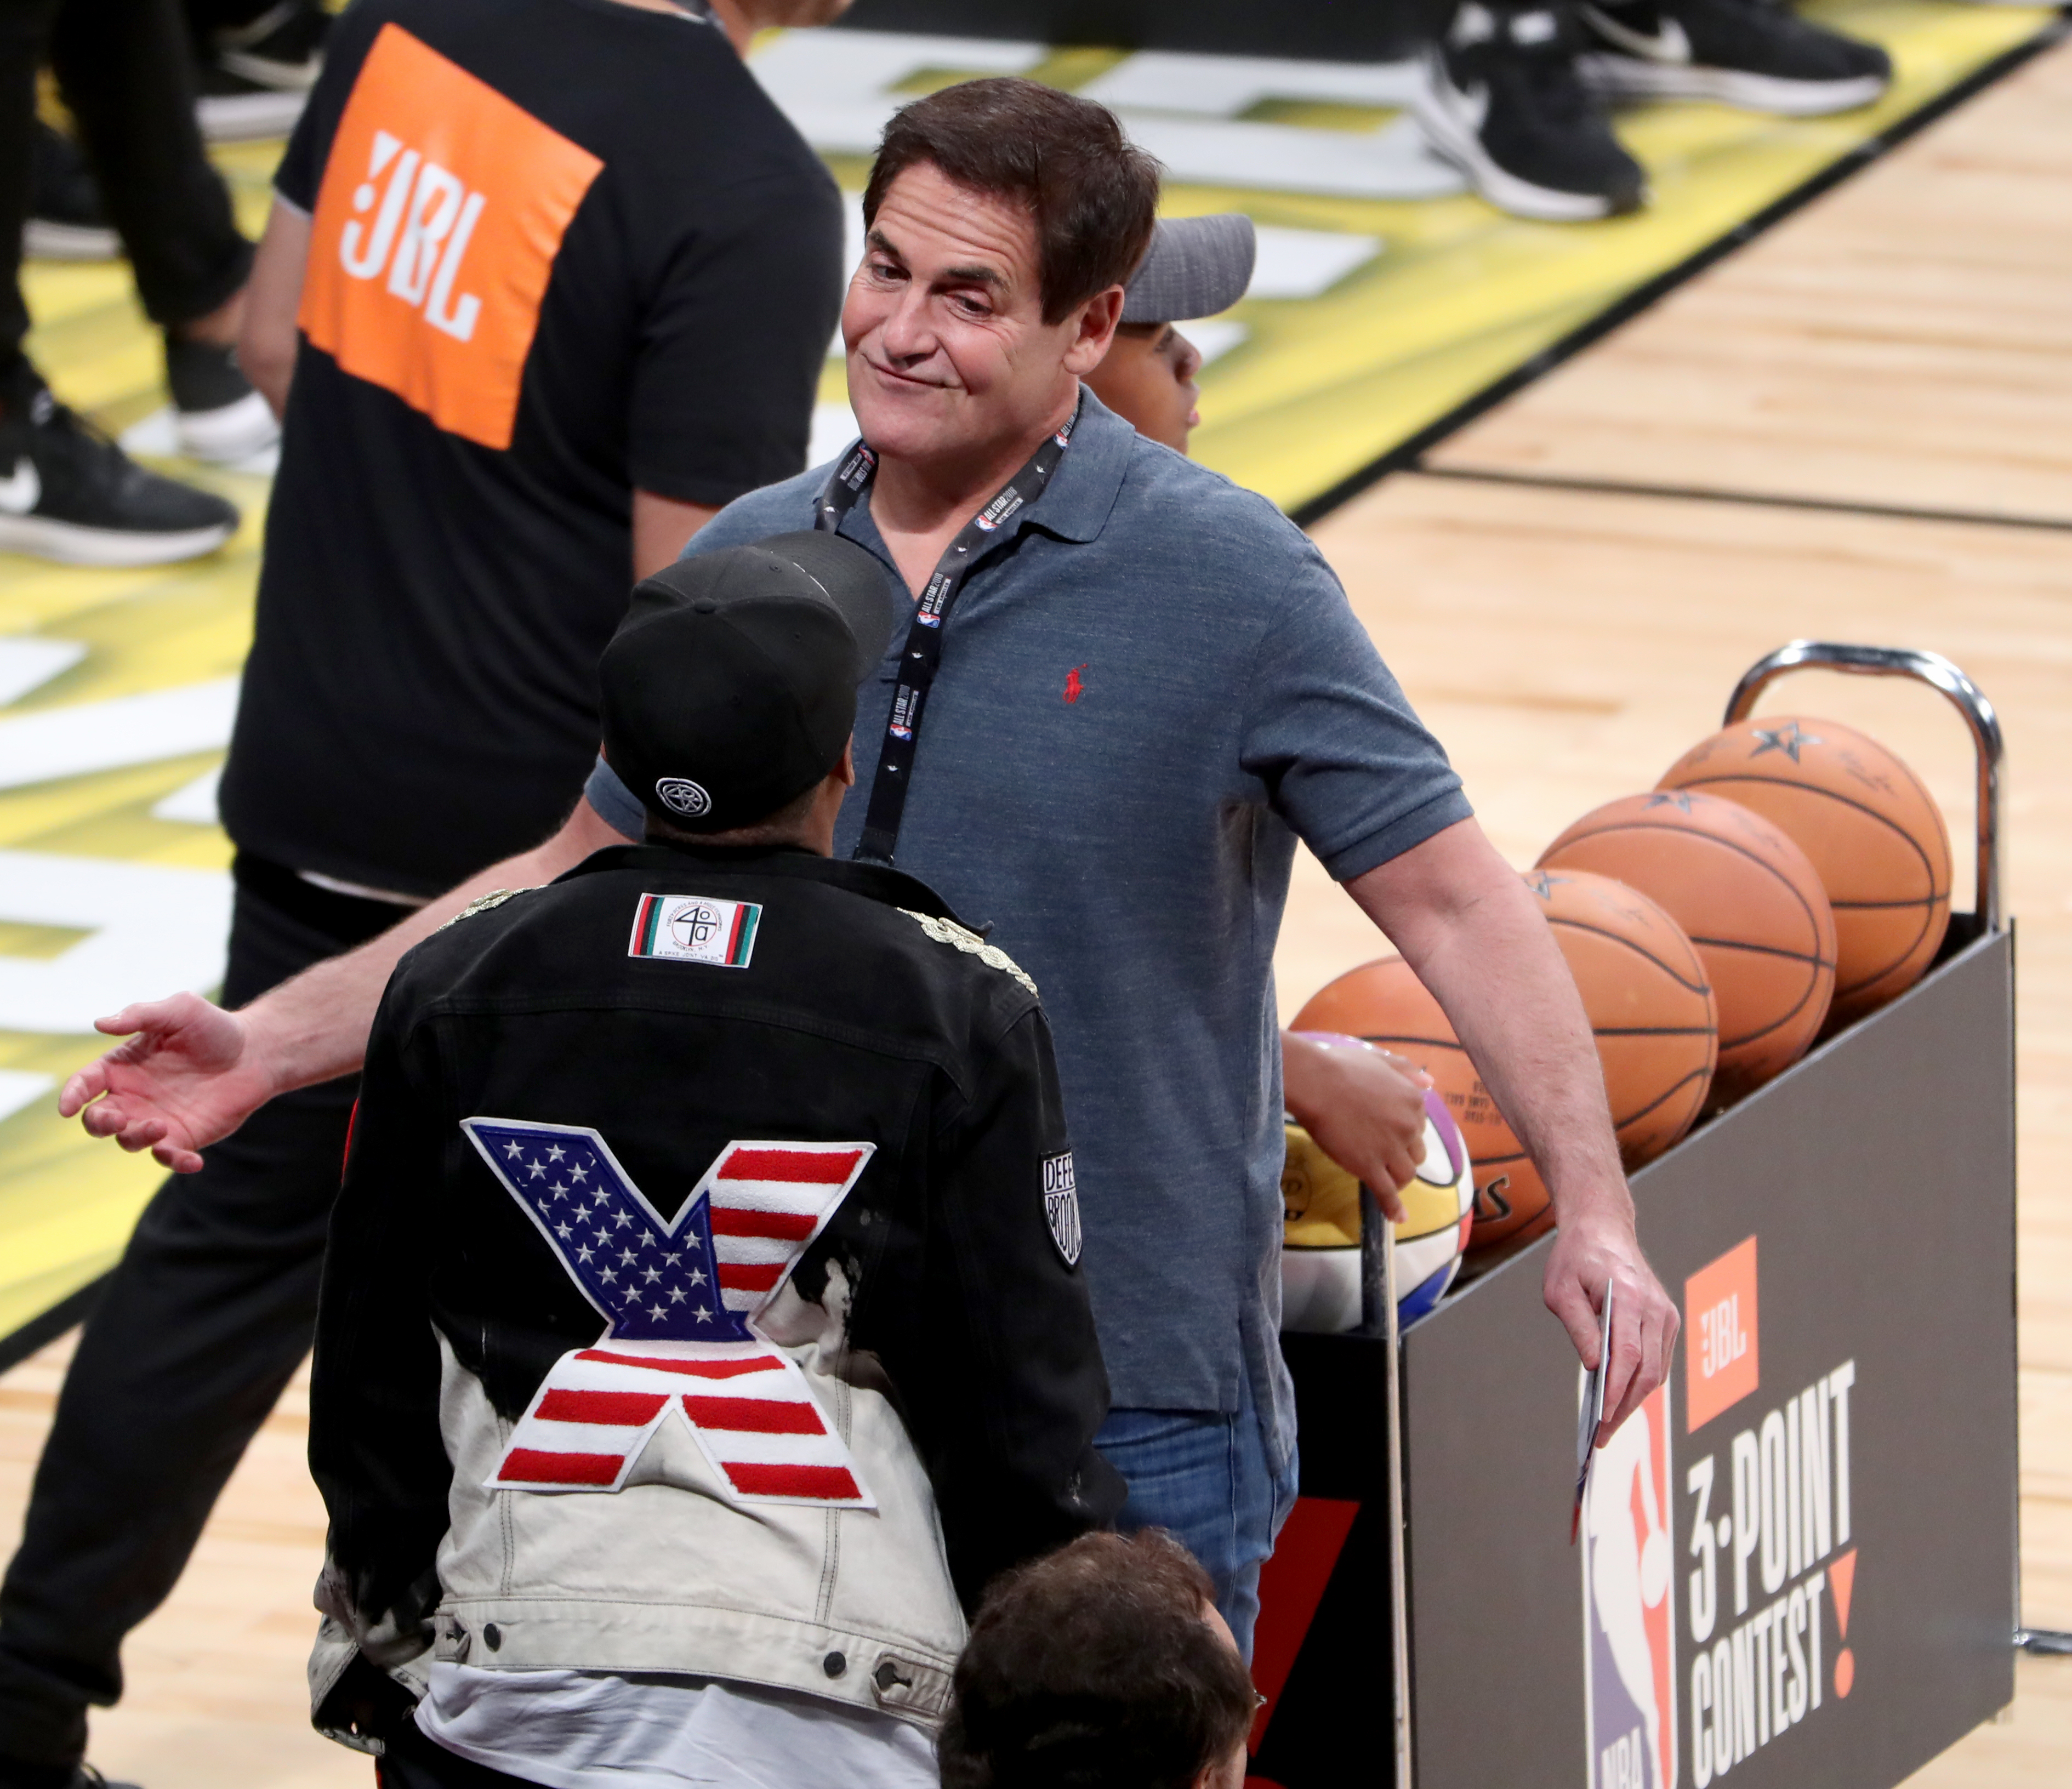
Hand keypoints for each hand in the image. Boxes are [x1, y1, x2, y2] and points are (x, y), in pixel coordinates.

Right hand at [57, 993, 273, 1173]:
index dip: (73, 1095)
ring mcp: (156, 1119)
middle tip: (117, 1119)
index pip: (86, 1083)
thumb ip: (141, 1014)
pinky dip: (177, 1162)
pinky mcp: (184, 1136)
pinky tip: (193, 1161)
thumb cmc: (213, 1027)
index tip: (68, 1107)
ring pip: (129, 1140)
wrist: (255, 1052)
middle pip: (99, 1120)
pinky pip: (170, 1156)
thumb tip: (100, 1022)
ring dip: (138, 1138)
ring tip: (162, 1126)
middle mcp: (133, 1097)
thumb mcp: (180, 1010)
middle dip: (99, 1124)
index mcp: (123, 1066)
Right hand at [1282, 1029, 1432, 1223]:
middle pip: (1415, 1153)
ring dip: (1396, 1178)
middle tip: (1381, 1153)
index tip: (1386, 1131)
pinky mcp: (1370, 1168)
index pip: (1418, 1126)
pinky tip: (1398, 1218)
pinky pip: (1387, 1193)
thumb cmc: (1342, 1067)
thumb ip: (1406, 1071)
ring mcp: (1390, 1149)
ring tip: (1383, 1178)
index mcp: (1413, 1101)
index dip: (1402, 1131)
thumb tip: (1430, 1083)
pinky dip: (1394, 1208)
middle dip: (1402, 1155)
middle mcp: (1409, 1127)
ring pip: (1405, 1175)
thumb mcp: (1380, 1059)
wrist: (1316, 1083)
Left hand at [1543, 1205, 1679, 1447]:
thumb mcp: (1561, 1290)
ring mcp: (1665, 1314)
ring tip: (1608, 1425)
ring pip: (1657, 1371)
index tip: (1602, 1419)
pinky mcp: (1666, 1320)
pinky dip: (1641, 1383)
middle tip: (1602, 1436)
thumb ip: (1579, 1328)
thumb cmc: (1576, 1258)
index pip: (1628, 1354)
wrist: (1603, 1229)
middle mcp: (1654, 1307)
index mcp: (1628, 1296)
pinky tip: (1619, 1399)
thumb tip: (1593, 1368)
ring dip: (1634, 1400)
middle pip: (1648, 1370)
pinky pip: (1658, 1360)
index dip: (1616, 1390)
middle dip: (1625, 1407)